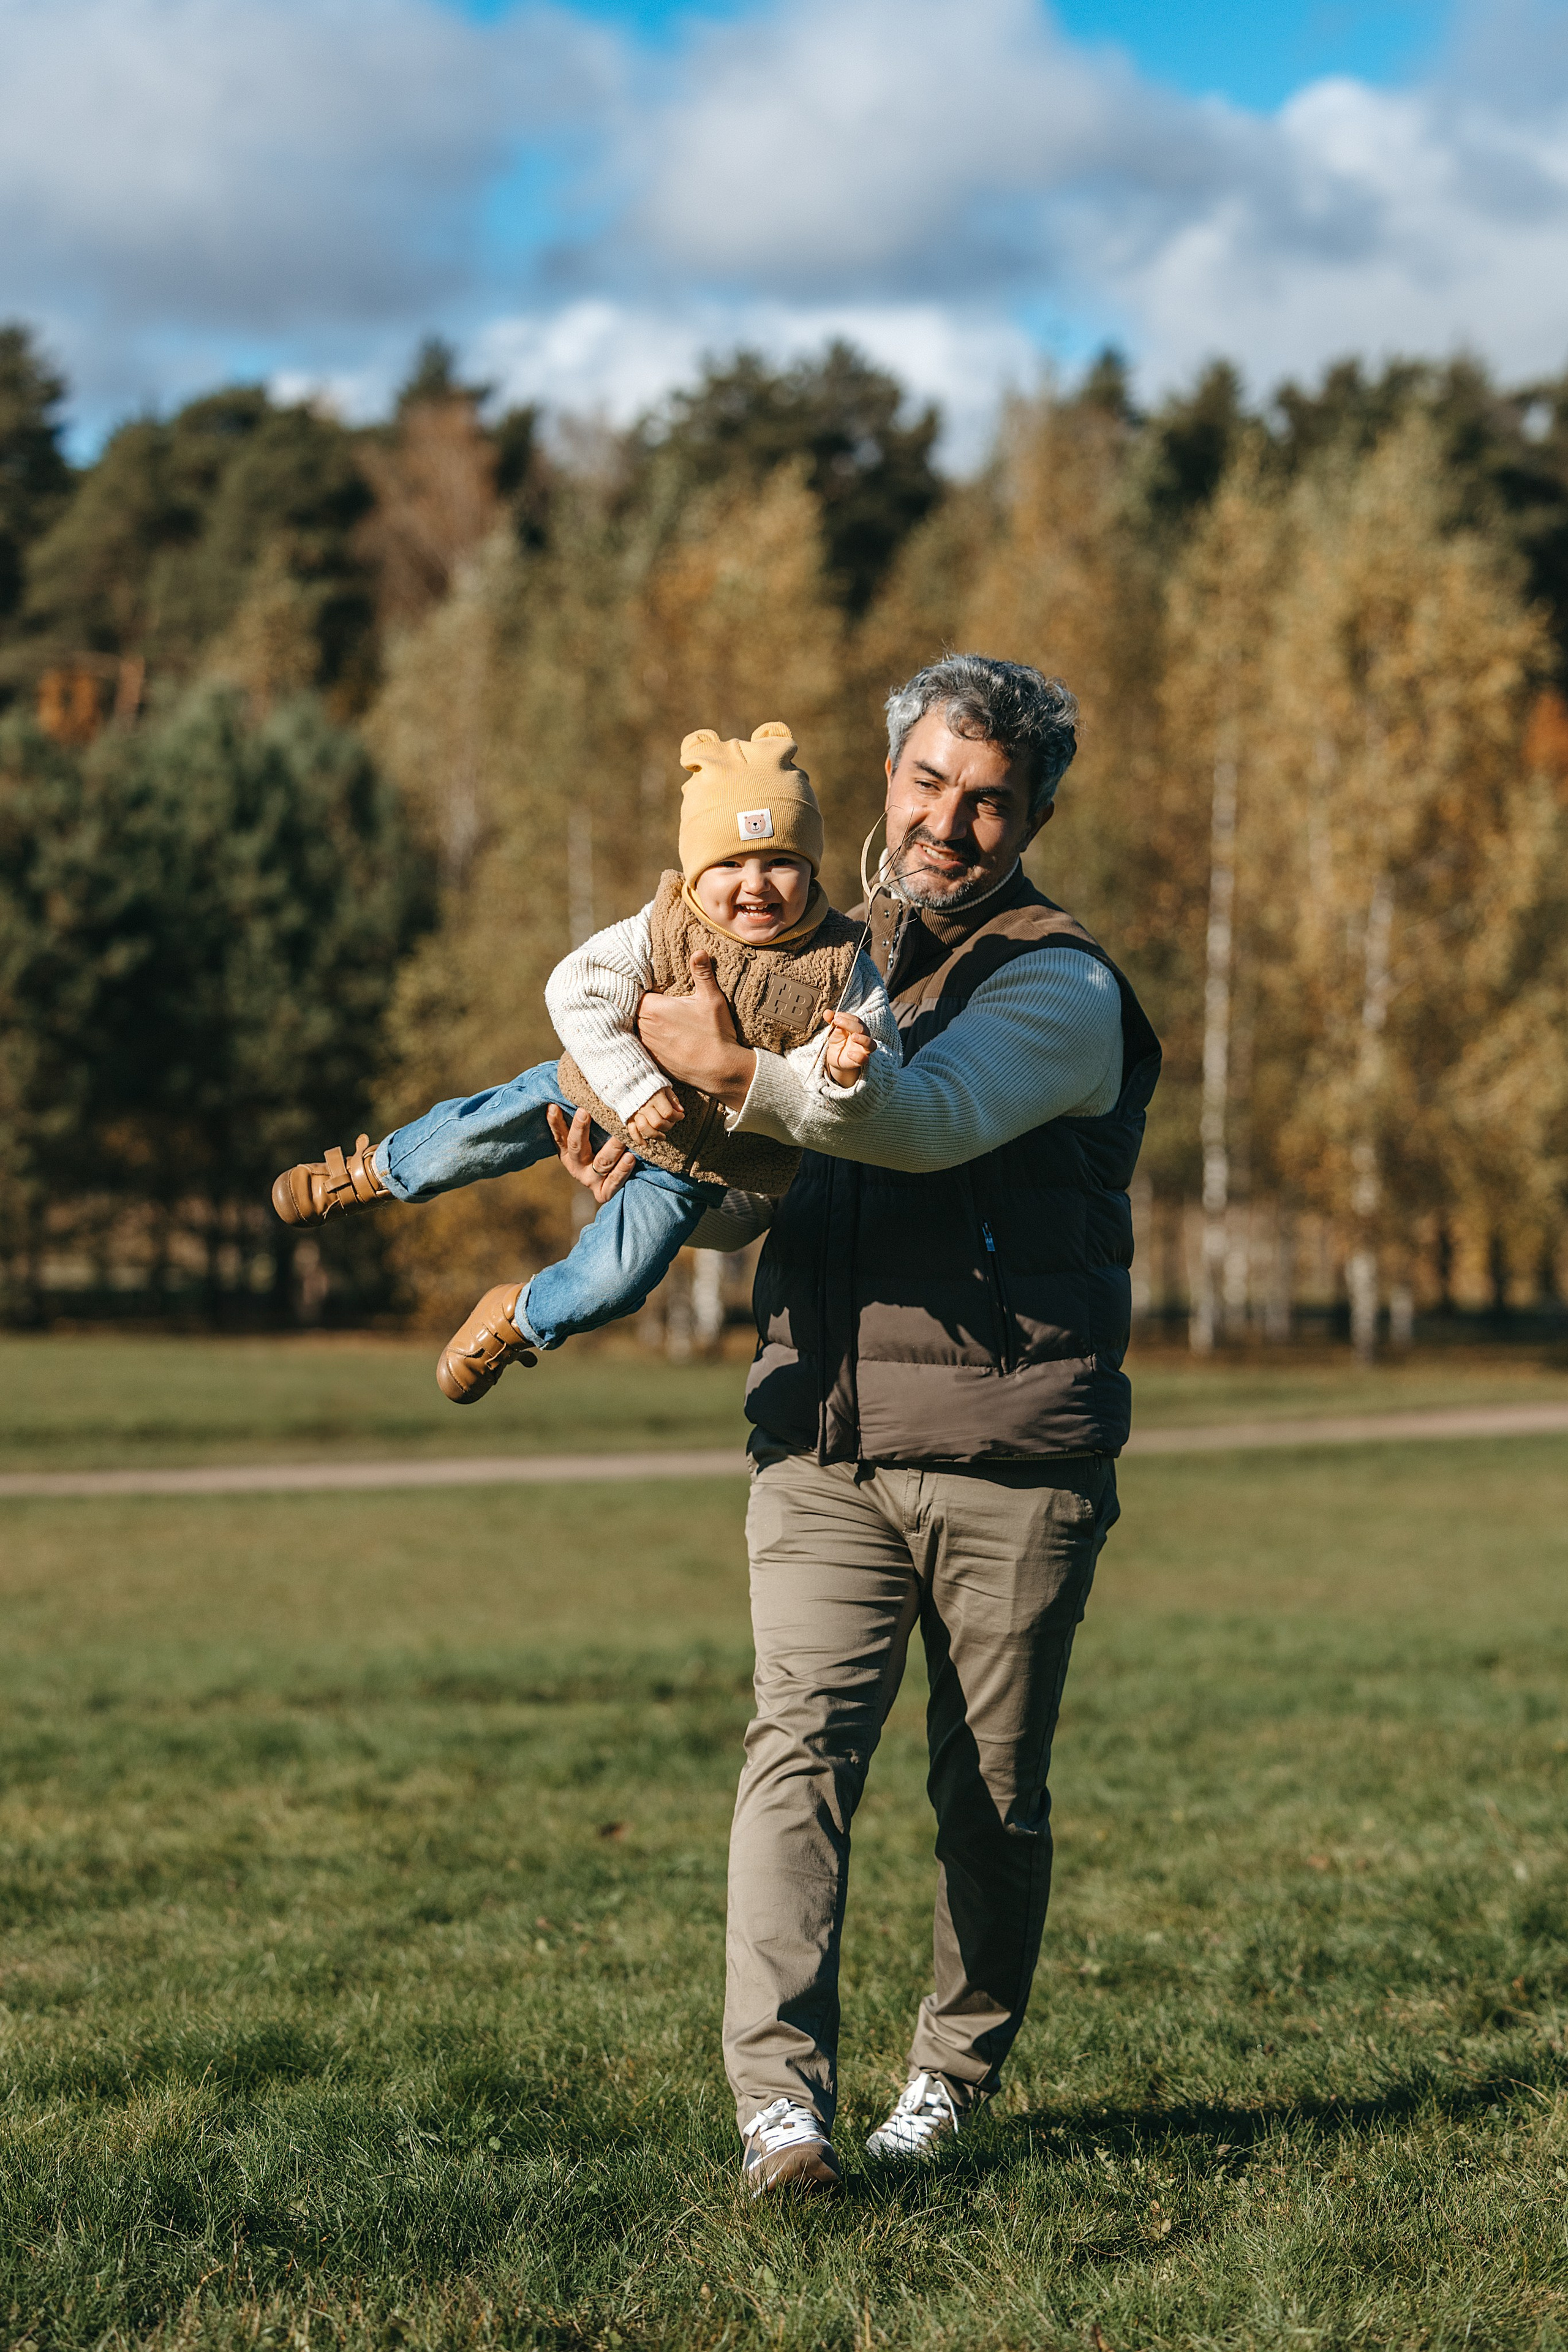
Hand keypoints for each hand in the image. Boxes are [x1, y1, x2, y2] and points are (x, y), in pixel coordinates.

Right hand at [545, 1103, 635, 1203]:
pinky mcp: (604, 1192)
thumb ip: (583, 1117)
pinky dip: (622, 1170)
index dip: (555, 1122)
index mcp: (567, 1152)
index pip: (559, 1135)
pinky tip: (630, 1157)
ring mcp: (590, 1180)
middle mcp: (576, 1165)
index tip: (553, 1107)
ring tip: (620, 1137)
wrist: (610, 1182)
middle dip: (579, 1129)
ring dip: (611, 1148)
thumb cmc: (600, 1146)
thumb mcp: (589, 1134)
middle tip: (584, 1112)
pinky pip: (614, 1182)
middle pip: (576, 1147)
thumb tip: (579, 1083)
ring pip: (601, 1163)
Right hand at [626, 1085, 683, 1143]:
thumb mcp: (665, 1087)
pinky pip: (632, 1131)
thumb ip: (673, 1099)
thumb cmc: (651, 1084)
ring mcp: (636, 1112)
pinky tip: (645, 1145)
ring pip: (645, 1128)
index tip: (681, 1116)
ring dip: (655, 1135)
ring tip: (662, 1136)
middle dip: (667, 1126)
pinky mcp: (629, 1117)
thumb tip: (681, 1111)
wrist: (630, 1080)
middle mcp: (645, 1106)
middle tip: (671, 1124)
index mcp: (655, 1098)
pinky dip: (638, 1140)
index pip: (668, 1113)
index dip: (677, 1117)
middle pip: (658, 1123)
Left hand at [635, 948, 756, 1112]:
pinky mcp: (651, 1060)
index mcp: (653, 1008)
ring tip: (657, 1020)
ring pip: (635, 1028)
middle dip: (641, 1005)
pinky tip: (661, 1039)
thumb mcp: (711, 999)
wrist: (719, 1070)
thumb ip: (702, 974)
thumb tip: (699, 951)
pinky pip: (642, 1045)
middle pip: (632, 1010)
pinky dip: (647, 1041)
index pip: (636, 992)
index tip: (650, 987)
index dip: (642, 988)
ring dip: (642, 1023)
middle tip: (655, 1002)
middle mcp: (644, 1027)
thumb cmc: (715, 1033)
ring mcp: (646, 1045)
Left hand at [822, 1011, 873, 1086]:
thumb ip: (832, 1021)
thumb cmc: (838, 1041)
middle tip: (837, 1021)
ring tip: (853, 1036)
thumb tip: (827, 1012)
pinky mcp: (860, 1061)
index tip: (835, 1016)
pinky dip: (858, 1056)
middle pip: (862, 1029)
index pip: (856, 1020)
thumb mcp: (833, 1030)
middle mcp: (864, 1037)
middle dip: (850, 1024)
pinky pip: (864, 1059)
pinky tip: (849, 1054)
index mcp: (858, 1028)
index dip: (847, 1017)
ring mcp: (863, 1050)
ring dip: (863, 1039)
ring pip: (871, 1044)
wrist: (835, 1057)